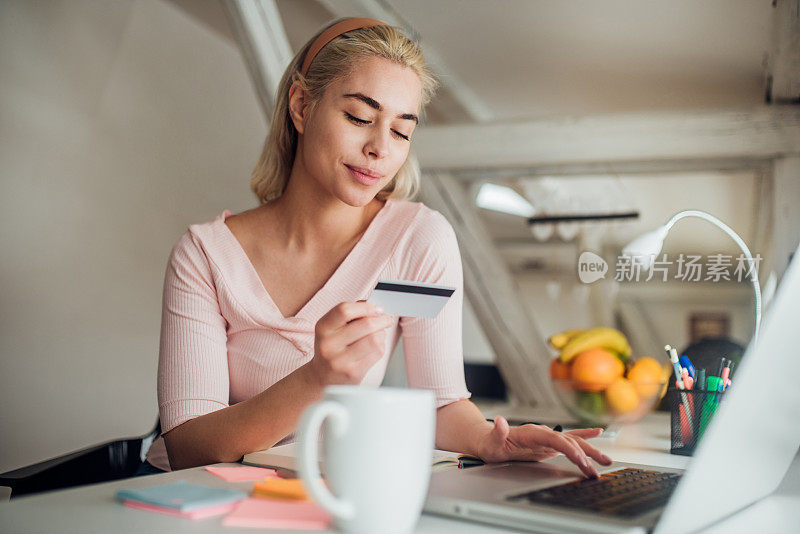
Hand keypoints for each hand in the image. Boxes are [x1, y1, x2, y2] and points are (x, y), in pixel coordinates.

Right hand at [306, 301, 393, 385]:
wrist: (322, 376)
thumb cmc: (332, 347)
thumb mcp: (332, 327)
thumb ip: (350, 314)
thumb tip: (373, 308)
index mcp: (323, 328)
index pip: (345, 310)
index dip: (366, 307)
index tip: (377, 309)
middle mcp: (329, 344)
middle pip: (365, 325)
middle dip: (381, 320)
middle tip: (386, 319)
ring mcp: (341, 360)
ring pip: (374, 339)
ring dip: (381, 334)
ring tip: (378, 334)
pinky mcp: (354, 373)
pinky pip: (377, 353)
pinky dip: (381, 346)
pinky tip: (374, 347)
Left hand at [476, 417, 612, 477]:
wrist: (489, 439)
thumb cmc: (490, 442)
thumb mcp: (491, 441)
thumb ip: (498, 432)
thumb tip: (500, 421)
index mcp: (531, 432)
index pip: (555, 439)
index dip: (569, 448)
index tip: (580, 460)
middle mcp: (542, 432)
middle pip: (569, 441)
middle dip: (585, 454)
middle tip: (599, 468)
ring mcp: (546, 437)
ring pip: (573, 441)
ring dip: (590, 450)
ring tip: (606, 461)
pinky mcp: (548, 443)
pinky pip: (569, 438)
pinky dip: (584, 435)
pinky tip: (598, 432)